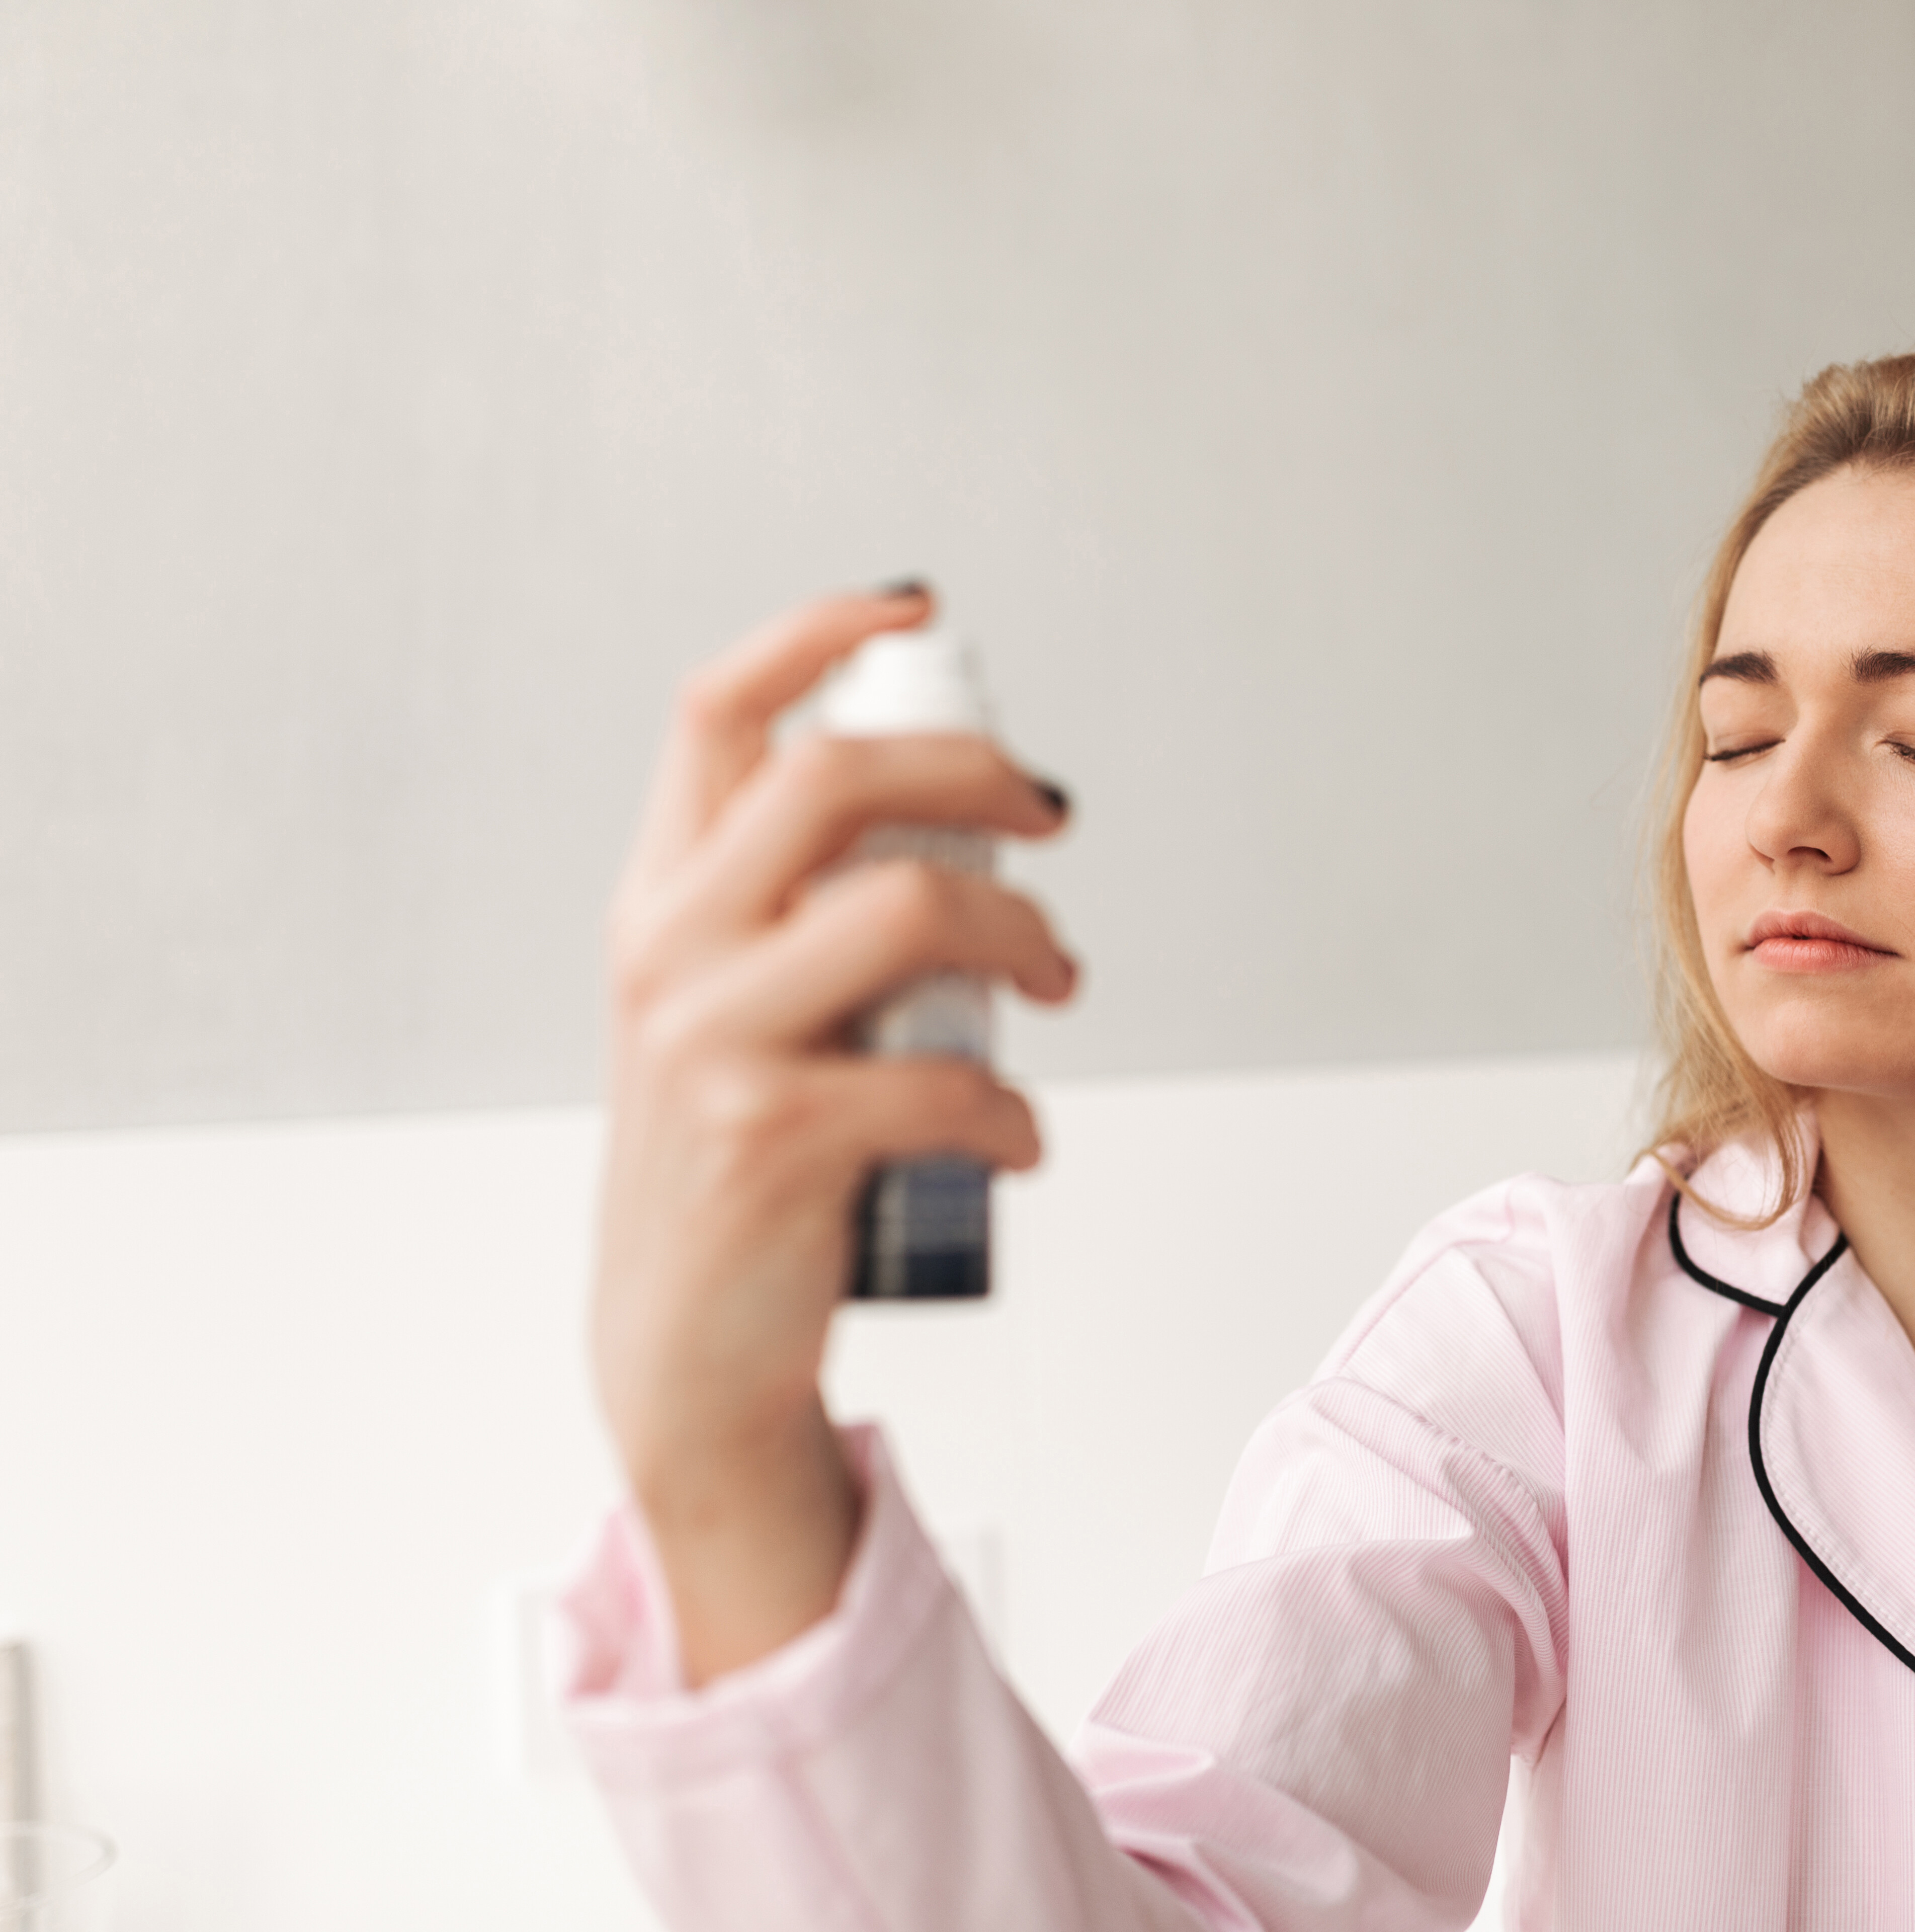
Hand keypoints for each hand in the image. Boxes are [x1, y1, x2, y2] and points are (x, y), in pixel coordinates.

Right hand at [590, 584, 1077, 1681]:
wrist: (684, 1350)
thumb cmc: (741, 1165)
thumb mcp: (737, 1013)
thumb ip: (797, 913)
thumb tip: (958, 824)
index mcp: (661, 900)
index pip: (716, 710)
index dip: (817, 630)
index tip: (919, 607)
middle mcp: (668, 949)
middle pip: (836, 775)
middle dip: (978, 774)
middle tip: (1052, 821)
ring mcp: (709, 1041)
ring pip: (910, 907)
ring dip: (1024, 934)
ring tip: (1059, 985)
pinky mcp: (771, 1138)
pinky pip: (945, 1077)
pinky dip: (1016, 1107)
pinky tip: (1019, 1138)